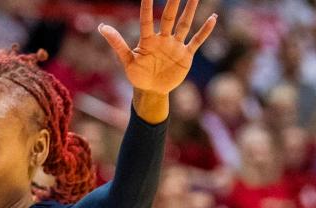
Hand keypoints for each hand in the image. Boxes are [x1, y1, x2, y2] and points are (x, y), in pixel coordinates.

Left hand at [99, 0, 217, 94]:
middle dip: (174, 1)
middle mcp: (163, 39)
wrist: (151, 91)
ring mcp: (175, 46)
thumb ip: (117, 44)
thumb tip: (102, 27)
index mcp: (148, 40)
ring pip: (185, 24)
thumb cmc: (138, 75)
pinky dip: (204, 31)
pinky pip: (196, 41)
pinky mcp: (185, 56)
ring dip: (191, 10)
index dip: (147, 5)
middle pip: (170, 16)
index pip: (147, 18)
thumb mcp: (127, 61)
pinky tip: (212, 18)